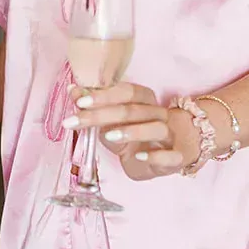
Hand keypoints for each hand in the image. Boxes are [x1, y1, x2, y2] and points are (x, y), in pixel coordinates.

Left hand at [63, 82, 199, 179]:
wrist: (167, 155)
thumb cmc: (134, 134)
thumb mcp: (110, 120)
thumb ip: (94, 107)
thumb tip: (72, 91)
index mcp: (144, 99)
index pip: (126, 91)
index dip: (103, 95)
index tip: (79, 102)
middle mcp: (158, 113)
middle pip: (133, 110)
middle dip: (102, 115)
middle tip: (75, 121)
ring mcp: (169, 135)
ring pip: (156, 128)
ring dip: (131, 131)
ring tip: (107, 137)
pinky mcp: (176, 157)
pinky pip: (170, 156)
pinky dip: (155, 155)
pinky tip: (139, 156)